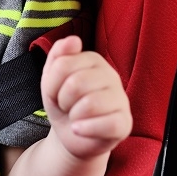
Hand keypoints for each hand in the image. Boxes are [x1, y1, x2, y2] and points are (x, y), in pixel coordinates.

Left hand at [40, 35, 131, 160]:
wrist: (70, 135)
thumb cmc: (63, 103)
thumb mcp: (51, 79)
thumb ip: (58, 56)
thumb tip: (74, 40)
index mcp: (93, 60)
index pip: (62, 65)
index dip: (51, 84)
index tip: (56, 92)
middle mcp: (111, 75)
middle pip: (75, 84)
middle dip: (62, 100)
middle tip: (67, 106)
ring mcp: (121, 99)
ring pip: (90, 104)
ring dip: (73, 116)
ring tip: (76, 117)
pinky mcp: (125, 123)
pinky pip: (106, 124)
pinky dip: (85, 130)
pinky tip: (80, 130)